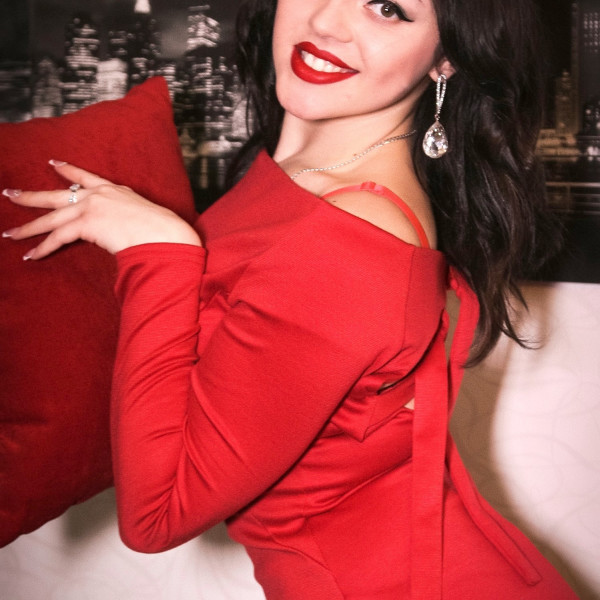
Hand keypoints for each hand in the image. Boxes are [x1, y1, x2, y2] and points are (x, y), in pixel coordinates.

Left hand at [2, 161, 201, 258]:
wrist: (164, 232)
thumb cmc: (164, 229)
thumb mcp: (147, 216)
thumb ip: (133, 219)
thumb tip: (133, 231)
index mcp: (115, 191)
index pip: (86, 177)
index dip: (68, 171)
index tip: (54, 164)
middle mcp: (99, 195)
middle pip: (57, 195)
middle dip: (32, 196)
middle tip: (11, 194)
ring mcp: (91, 208)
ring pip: (51, 218)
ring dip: (29, 228)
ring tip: (10, 234)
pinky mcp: (86, 224)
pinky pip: (59, 238)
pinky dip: (44, 248)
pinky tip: (32, 256)